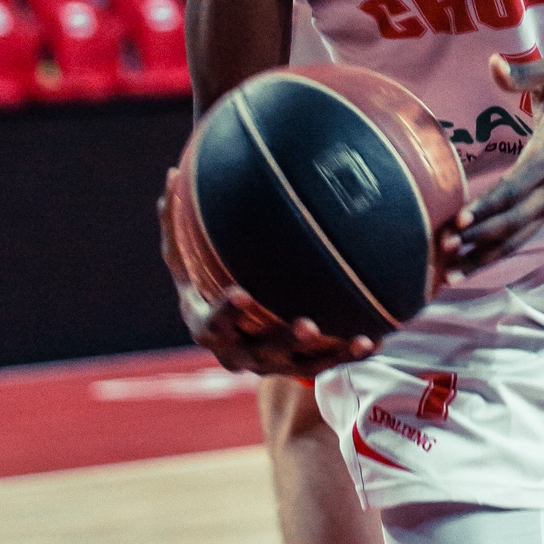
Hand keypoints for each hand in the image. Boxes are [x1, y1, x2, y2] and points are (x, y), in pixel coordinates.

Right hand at [159, 167, 370, 375]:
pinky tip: (373, 340)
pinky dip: (347, 353)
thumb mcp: (183, 256)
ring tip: (355, 338)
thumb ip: (175, 223)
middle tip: (307, 324)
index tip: (243, 293)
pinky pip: (324, 364)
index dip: (227, 313)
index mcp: (208, 327)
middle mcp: (238, 352)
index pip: (213, 325)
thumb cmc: (201, 279)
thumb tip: (171, 175)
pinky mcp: (295, 367)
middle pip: (261, 353)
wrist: (225, 327)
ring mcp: (269, 363)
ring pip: (299, 364)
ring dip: (326, 352)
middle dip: (285, 341)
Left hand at [437, 54, 543, 275]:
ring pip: (516, 239)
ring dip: (483, 258)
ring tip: (448, 275)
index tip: (460, 221)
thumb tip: (494, 64)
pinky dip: (493, 256)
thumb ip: (525, 73)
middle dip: (478, 239)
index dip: (489, 206)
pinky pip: (519, 239)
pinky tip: (466, 268)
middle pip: (514, 222)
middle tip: (442, 248)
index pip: (516, 187)